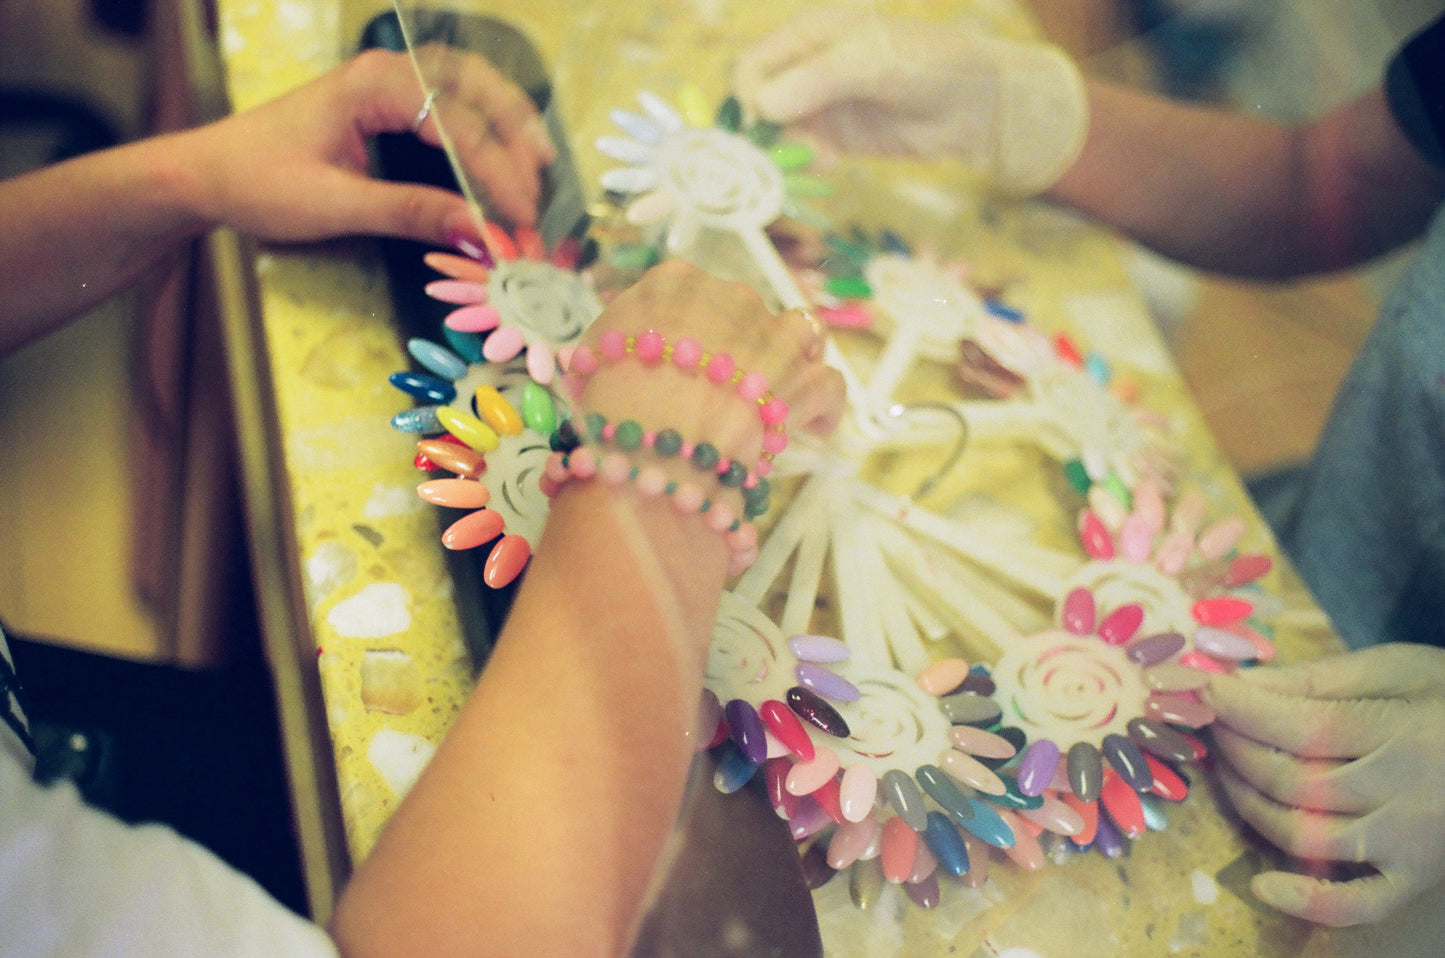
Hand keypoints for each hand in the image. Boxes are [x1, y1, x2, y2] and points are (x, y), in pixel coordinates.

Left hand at [185, 47, 552, 244]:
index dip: (497, 174)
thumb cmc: (259, 184)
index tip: (520, 220)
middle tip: (539, 186)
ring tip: (538, 163)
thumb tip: (478, 233)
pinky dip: (485, 122)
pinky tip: (504, 149)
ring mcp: (386, 82)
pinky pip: (451, 100)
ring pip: (469, 85)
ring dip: (508, 121)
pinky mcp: (385, 102)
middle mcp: (385, 72)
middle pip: (476, 86)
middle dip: (516, 135)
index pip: (458, 124)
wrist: (207, 174)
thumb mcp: (336, 206)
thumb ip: (411, 213)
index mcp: (373, 87)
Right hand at [574, 260, 846, 472]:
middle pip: (746, 313)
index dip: (688, 328)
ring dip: (795, 356)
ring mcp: (773, 336)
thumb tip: (609, 352)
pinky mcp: (802, 381)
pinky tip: (815, 426)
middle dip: (739, 347)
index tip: (682, 355)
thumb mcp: (593, 361)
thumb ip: (610, 346)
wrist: (651, 441)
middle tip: (721, 388)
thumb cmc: (608, 401)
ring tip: (781, 388)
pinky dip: (823, 407)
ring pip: (801, 331)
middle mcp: (731, 297)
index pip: (690, 292)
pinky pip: (828, 385)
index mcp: (676, 284)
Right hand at [732, 7, 1086, 193]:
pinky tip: (831, 165)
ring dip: (785, 154)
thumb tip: (764, 106)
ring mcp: (821, 105)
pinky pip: (802, 155)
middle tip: (774, 161)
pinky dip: (806, 166)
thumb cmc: (928, 64)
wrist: (978, 105)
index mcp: (809, 34)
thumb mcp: (871, 61)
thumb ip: (817, 79)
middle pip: (758, 104)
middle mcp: (807, 68)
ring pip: (777, 135)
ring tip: (817, 161)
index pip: (753, 66)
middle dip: (761, 134)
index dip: (749, 97)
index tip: (762, 127)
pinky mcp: (836, 139)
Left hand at [1202, 644, 1444, 925]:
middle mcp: (1403, 792)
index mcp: (1400, 730)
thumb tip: (1243, 682)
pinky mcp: (1416, 878)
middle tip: (1207, 722)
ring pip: (1304, 831)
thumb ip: (1321, 678)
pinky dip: (1309, 901)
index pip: (1297, 724)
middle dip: (1234, 747)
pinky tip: (1264, 885)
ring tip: (1225, 769)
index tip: (1197, 688)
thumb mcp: (1400, 668)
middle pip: (1290, 777)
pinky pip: (1357, 902)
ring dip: (1247, 802)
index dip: (1237, 708)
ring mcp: (1410, 843)